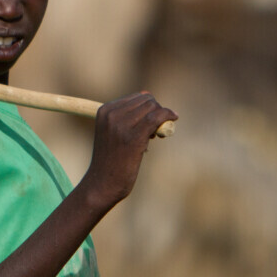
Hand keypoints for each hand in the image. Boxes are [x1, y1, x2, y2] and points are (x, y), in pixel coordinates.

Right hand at [77, 91, 176, 210]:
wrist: (102, 184)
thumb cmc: (111, 160)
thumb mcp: (113, 132)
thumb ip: (128, 114)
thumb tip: (146, 93)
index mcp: (104, 110)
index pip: (137, 97)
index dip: (148, 109)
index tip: (148, 125)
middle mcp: (111, 115)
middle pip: (147, 101)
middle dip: (155, 113)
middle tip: (152, 132)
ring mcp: (121, 126)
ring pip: (153, 108)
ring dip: (161, 118)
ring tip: (153, 136)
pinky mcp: (133, 137)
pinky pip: (156, 117)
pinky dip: (168, 116)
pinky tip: (174, 118)